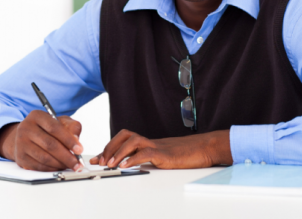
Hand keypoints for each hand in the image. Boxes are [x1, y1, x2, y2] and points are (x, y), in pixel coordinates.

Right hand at [0, 110, 83, 171]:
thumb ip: (71, 126)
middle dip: (66, 156)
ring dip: (60, 164)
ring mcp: (21, 144)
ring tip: (71, 165)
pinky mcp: (20, 157)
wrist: (25, 135)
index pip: (54, 128)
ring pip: (44, 157)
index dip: (68, 140)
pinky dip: (52, 169)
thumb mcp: (60, 121)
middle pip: (49, 144)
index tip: (79, 149)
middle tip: (78, 163)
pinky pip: (39, 166)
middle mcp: (26, 128)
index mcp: (36, 116)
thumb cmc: (46, 128)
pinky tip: (60, 167)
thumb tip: (76, 139)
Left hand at [89, 129, 232, 168]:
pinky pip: (146, 152)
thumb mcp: (162, 158)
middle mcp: (149, 141)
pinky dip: (134, 158)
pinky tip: (126, 166)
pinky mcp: (164, 153)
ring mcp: (157, 145)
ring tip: (110, 164)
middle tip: (100, 161)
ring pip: (132, 141)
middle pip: (124, 136)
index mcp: (147, 142)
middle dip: (109, 147)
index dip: (109, 147)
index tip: (97, 158)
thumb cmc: (185, 154)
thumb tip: (132, 166)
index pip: (123, 139)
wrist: (204, 148)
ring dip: (118, 152)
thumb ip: (147, 159)